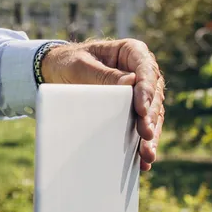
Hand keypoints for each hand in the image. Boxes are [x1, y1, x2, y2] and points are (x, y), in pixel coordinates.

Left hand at [39, 39, 165, 170]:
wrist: (57, 71)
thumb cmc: (69, 62)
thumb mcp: (80, 66)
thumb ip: (104, 74)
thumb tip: (131, 83)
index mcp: (132, 52)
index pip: (146, 70)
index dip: (147, 91)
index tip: (142, 110)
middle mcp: (141, 71)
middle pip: (153, 95)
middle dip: (150, 117)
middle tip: (145, 135)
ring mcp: (140, 91)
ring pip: (152, 113)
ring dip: (151, 135)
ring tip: (147, 154)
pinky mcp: (134, 108)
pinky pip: (143, 125)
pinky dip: (143, 142)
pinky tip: (143, 159)